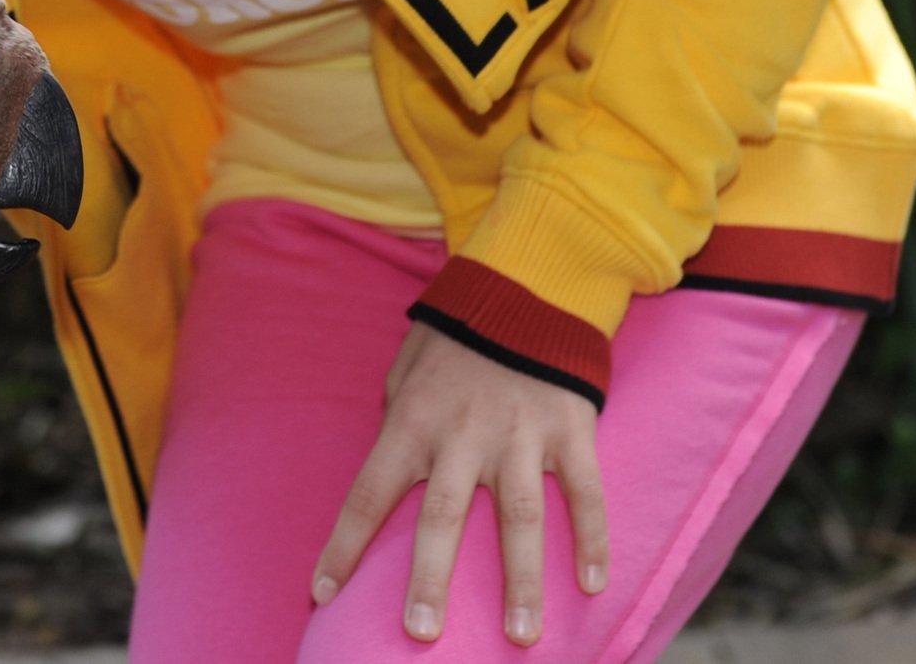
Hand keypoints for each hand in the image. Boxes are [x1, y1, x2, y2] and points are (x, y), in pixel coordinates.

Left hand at [310, 323, 607, 647]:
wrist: (523, 287)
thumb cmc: (454, 337)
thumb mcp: (404, 370)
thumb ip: (396, 419)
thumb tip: (388, 473)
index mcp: (412, 421)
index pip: (369, 492)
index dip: (344, 544)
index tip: (323, 592)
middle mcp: (463, 435)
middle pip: (442, 518)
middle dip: (429, 580)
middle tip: (421, 633)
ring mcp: (520, 436)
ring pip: (520, 520)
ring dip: (521, 582)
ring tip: (520, 636)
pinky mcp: (570, 430)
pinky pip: (585, 494)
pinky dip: (593, 539)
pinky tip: (593, 585)